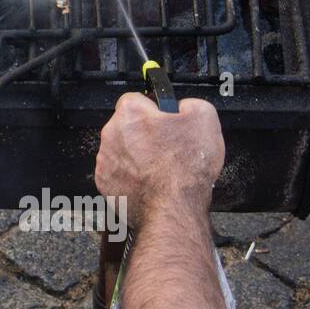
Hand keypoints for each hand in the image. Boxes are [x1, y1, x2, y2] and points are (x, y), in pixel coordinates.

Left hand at [95, 93, 223, 226]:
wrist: (173, 209)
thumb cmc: (185, 168)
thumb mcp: (204, 118)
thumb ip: (190, 103)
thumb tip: (182, 106)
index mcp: (130, 113)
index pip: (138, 99)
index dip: (155, 110)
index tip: (166, 122)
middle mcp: (111, 133)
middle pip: (127, 126)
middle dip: (145, 134)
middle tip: (167, 148)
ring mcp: (105, 160)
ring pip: (122, 150)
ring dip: (137, 156)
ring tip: (160, 168)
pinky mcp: (105, 183)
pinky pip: (117, 173)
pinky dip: (130, 176)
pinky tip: (149, 182)